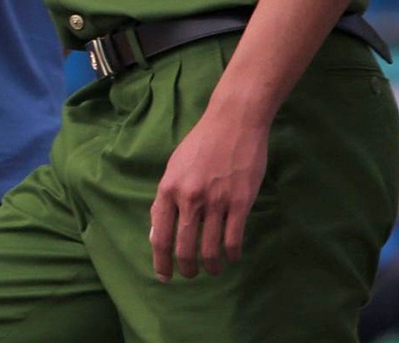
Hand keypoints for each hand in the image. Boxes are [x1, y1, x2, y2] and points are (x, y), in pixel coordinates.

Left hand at [149, 108, 270, 280]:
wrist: (233, 123)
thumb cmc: (201, 144)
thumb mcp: (174, 168)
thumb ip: (166, 199)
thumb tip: (158, 232)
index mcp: (168, 189)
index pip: (160, 235)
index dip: (161, 260)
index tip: (163, 275)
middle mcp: (189, 198)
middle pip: (183, 247)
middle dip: (185, 269)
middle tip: (189, 275)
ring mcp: (216, 202)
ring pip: (210, 249)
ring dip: (211, 266)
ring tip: (213, 271)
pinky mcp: (240, 202)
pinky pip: (233, 239)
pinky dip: (232, 254)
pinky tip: (232, 257)